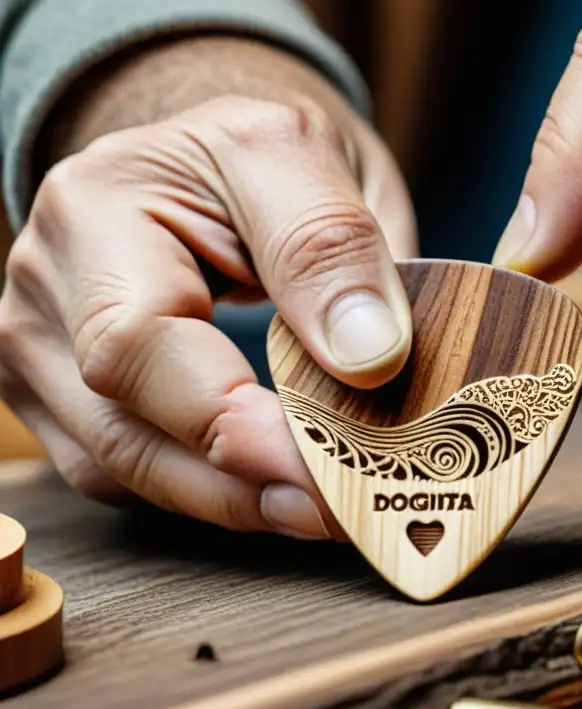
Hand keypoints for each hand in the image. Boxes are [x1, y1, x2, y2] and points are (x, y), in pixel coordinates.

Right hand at [0, 90, 415, 538]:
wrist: (213, 158)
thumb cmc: (259, 154)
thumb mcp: (305, 155)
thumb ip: (329, 245)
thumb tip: (367, 356)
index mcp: (95, 205)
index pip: (139, 345)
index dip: (236, 427)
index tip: (333, 468)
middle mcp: (47, 281)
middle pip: (123, 427)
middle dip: (246, 485)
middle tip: (348, 511)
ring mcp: (43, 343)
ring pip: (123, 467)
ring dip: (233, 502)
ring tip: (327, 507)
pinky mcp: (62, 391)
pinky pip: (124, 471)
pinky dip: (206, 490)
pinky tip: (273, 488)